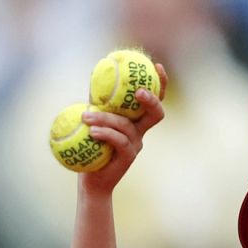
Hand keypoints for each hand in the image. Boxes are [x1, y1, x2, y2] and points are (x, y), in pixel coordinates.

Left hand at [78, 64, 166, 193]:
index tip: (157, 66)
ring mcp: (136, 145)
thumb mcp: (92, 120)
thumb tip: (93, 74)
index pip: (155, 99)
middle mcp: (140, 131)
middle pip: (156, 114)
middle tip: (138, 92)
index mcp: (136, 120)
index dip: (161, 83)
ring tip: (86, 115)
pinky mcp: (128, 157)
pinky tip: (92, 131)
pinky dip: (105, 133)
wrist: (91, 180)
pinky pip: (119, 141)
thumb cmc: (90, 149)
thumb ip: (96, 102)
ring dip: (106, 118)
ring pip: (126, 126)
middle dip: (151, 100)